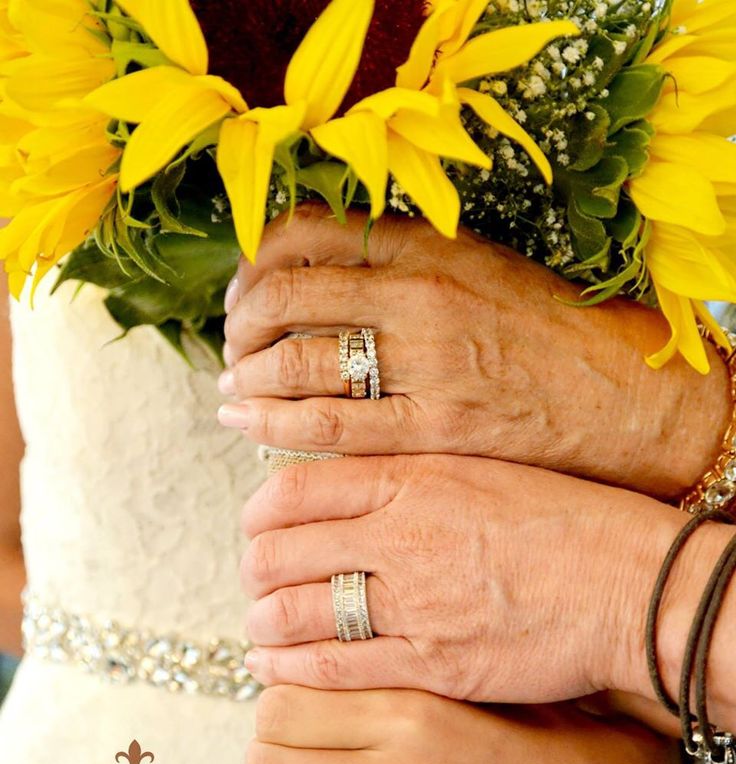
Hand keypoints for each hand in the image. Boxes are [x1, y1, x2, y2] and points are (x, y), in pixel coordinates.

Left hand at [220, 204, 729, 498]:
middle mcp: (420, 296)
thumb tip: (314, 262)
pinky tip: (248, 423)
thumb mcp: (476, 265)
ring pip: (296, 363)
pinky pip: (328, 426)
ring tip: (234, 392)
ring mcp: (425, 365)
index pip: (305, 233)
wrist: (617, 395)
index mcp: (428, 246)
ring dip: (247, 378)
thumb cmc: (544, 331)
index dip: (253, 265)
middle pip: (285, 297)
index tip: (243, 293)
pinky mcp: (432, 430)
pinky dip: (272, 423)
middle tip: (231, 349)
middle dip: (239, 326)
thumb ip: (402, 259)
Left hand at [240, 453, 684, 705]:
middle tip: (257, 583)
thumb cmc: (560, 522)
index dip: (259, 515)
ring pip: (295, 614)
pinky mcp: (430, 665)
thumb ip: (403, 479)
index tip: (258, 529)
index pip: (292, 490)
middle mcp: (400, 536)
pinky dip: (290, 670)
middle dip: (255, 572)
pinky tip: (275, 670)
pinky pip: (332, 670)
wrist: (625, 583)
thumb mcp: (476, 470)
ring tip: (261, 629)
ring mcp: (412, 604)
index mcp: (410, 479)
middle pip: (279, 553)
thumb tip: (337, 491)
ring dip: (264, 624)